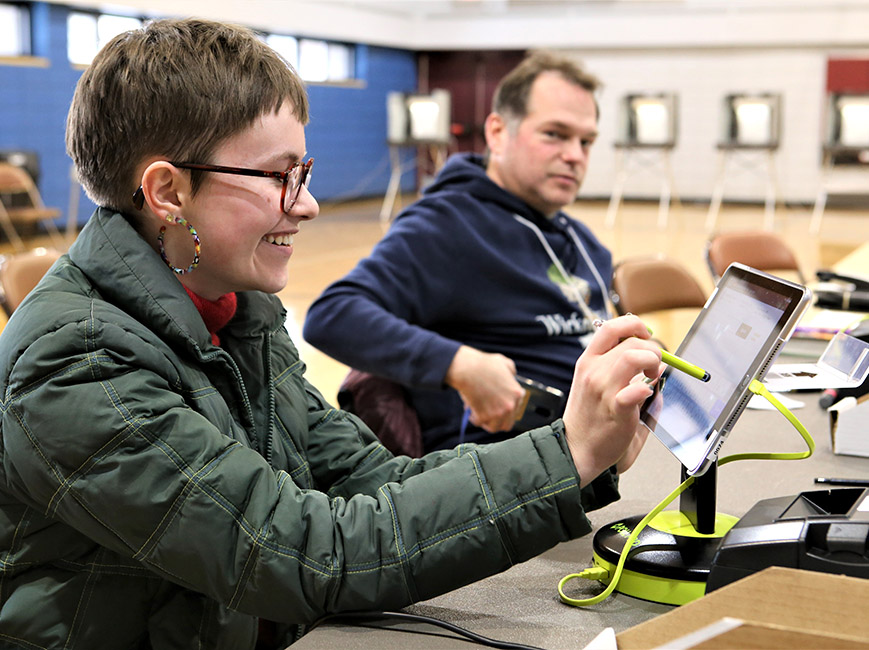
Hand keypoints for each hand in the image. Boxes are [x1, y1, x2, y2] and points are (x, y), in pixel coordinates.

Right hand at [445, 345, 524, 432]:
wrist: (468, 368)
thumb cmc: (483, 364)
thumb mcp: (504, 362)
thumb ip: (511, 371)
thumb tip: (511, 375)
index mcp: (517, 394)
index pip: (516, 410)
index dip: (505, 410)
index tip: (497, 408)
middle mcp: (510, 405)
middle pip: (506, 424)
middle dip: (497, 420)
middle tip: (488, 415)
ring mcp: (497, 413)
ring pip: (493, 427)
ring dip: (486, 422)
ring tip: (479, 414)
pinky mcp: (483, 416)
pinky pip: (479, 423)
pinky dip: (474, 418)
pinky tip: (470, 411)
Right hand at [561, 315, 660, 485]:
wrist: (576, 449)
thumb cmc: (589, 419)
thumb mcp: (596, 385)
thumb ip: (621, 371)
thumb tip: (654, 365)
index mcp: (588, 361)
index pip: (610, 327)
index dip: (634, 326)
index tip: (646, 336)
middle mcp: (593, 371)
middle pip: (631, 342)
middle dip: (652, 351)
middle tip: (653, 369)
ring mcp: (602, 389)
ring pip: (634, 357)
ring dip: (652, 364)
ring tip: (651, 378)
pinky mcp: (615, 409)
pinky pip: (635, 391)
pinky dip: (646, 390)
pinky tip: (645, 396)